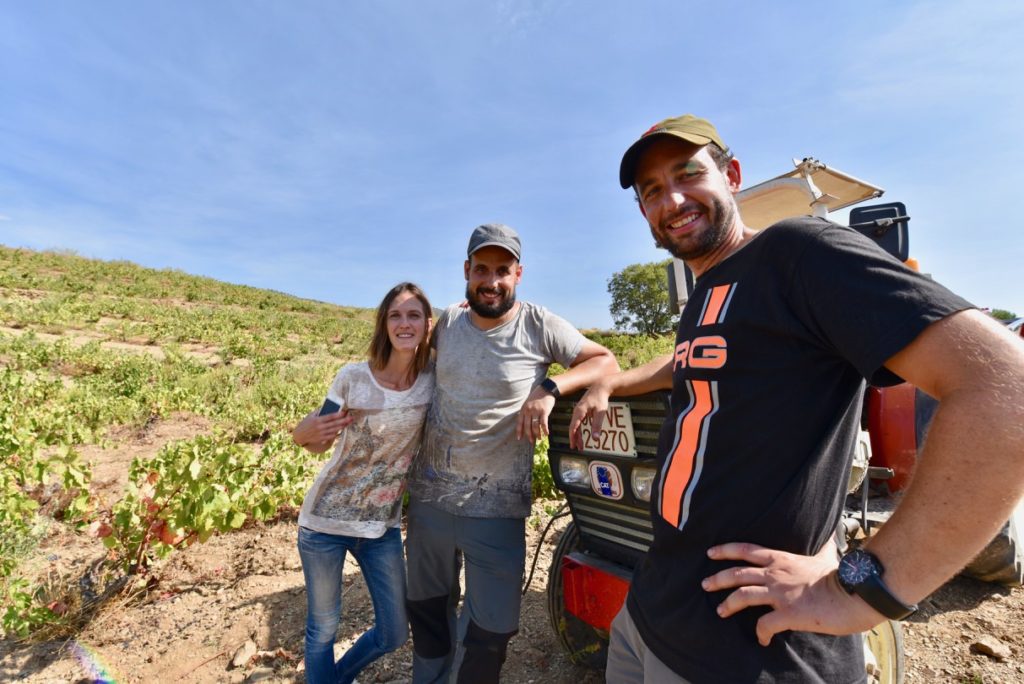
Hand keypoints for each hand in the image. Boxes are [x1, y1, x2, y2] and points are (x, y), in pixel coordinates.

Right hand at [293, 409, 353, 450]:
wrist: (300, 435)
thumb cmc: (306, 423)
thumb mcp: (311, 415)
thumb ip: (320, 411)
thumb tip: (330, 406)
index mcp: (317, 420)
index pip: (330, 417)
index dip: (338, 415)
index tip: (345, 412)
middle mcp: (320, 427)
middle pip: (334, 424)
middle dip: (344, 420)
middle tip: (351, 418)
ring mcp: (321, 434)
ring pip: (334, 430)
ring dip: (342, 426)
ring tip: (348, 423)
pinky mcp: (322, 439)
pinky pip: (332, 436)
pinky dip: (337, 432)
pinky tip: (342, 429)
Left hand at [517, 388, 555, 442]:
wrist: (546, 389)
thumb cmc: (536, 397)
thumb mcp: (528, 403)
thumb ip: (526, 412)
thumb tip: (524, 423)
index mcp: (523, 409)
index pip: (520, 422)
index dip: (519, 431)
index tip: (519, 438)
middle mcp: (529, 411)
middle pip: (527, 426)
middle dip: (529, 435)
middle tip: (531, 441)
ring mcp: (536, 411)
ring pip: (535, 426)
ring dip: (537, 434)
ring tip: (539, 438)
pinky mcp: (544, 411)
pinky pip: (544, 423)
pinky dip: (545, 430)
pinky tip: (546, 434)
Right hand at [568, 382, 611, 449]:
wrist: (601, 386)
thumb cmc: (600, 398)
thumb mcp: (600, 412)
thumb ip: (597, 425)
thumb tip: (595, 438)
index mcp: (579, 412)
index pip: (573, 427)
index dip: (572, 438)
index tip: (573, 446)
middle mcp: (577, 411)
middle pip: (573, 428)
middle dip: (575, 438)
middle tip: (577, 448)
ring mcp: (579, 410)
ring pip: (576, 425)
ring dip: (578, 435)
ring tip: (581, 444)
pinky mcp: (582, 410)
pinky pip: (579, 422)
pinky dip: (579, 429)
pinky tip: (583, 434)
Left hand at [702, 541, 881, 645]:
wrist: (855, 591)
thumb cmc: (841, 576)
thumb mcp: (825, 555)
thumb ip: (820, 548)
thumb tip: (828, 536)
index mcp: (781, 559)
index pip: (746, 550)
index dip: (725, 550)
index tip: (710, 552)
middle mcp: (776, 574)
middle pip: (737, 573)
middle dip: (717, 578)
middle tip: (705, 584)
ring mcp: (780, 593)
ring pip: (742, 596)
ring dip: (728, 604)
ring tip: (720, 612)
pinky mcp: (788, 613)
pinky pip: (765, 624)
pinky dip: (760, 633)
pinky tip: (763, 639)